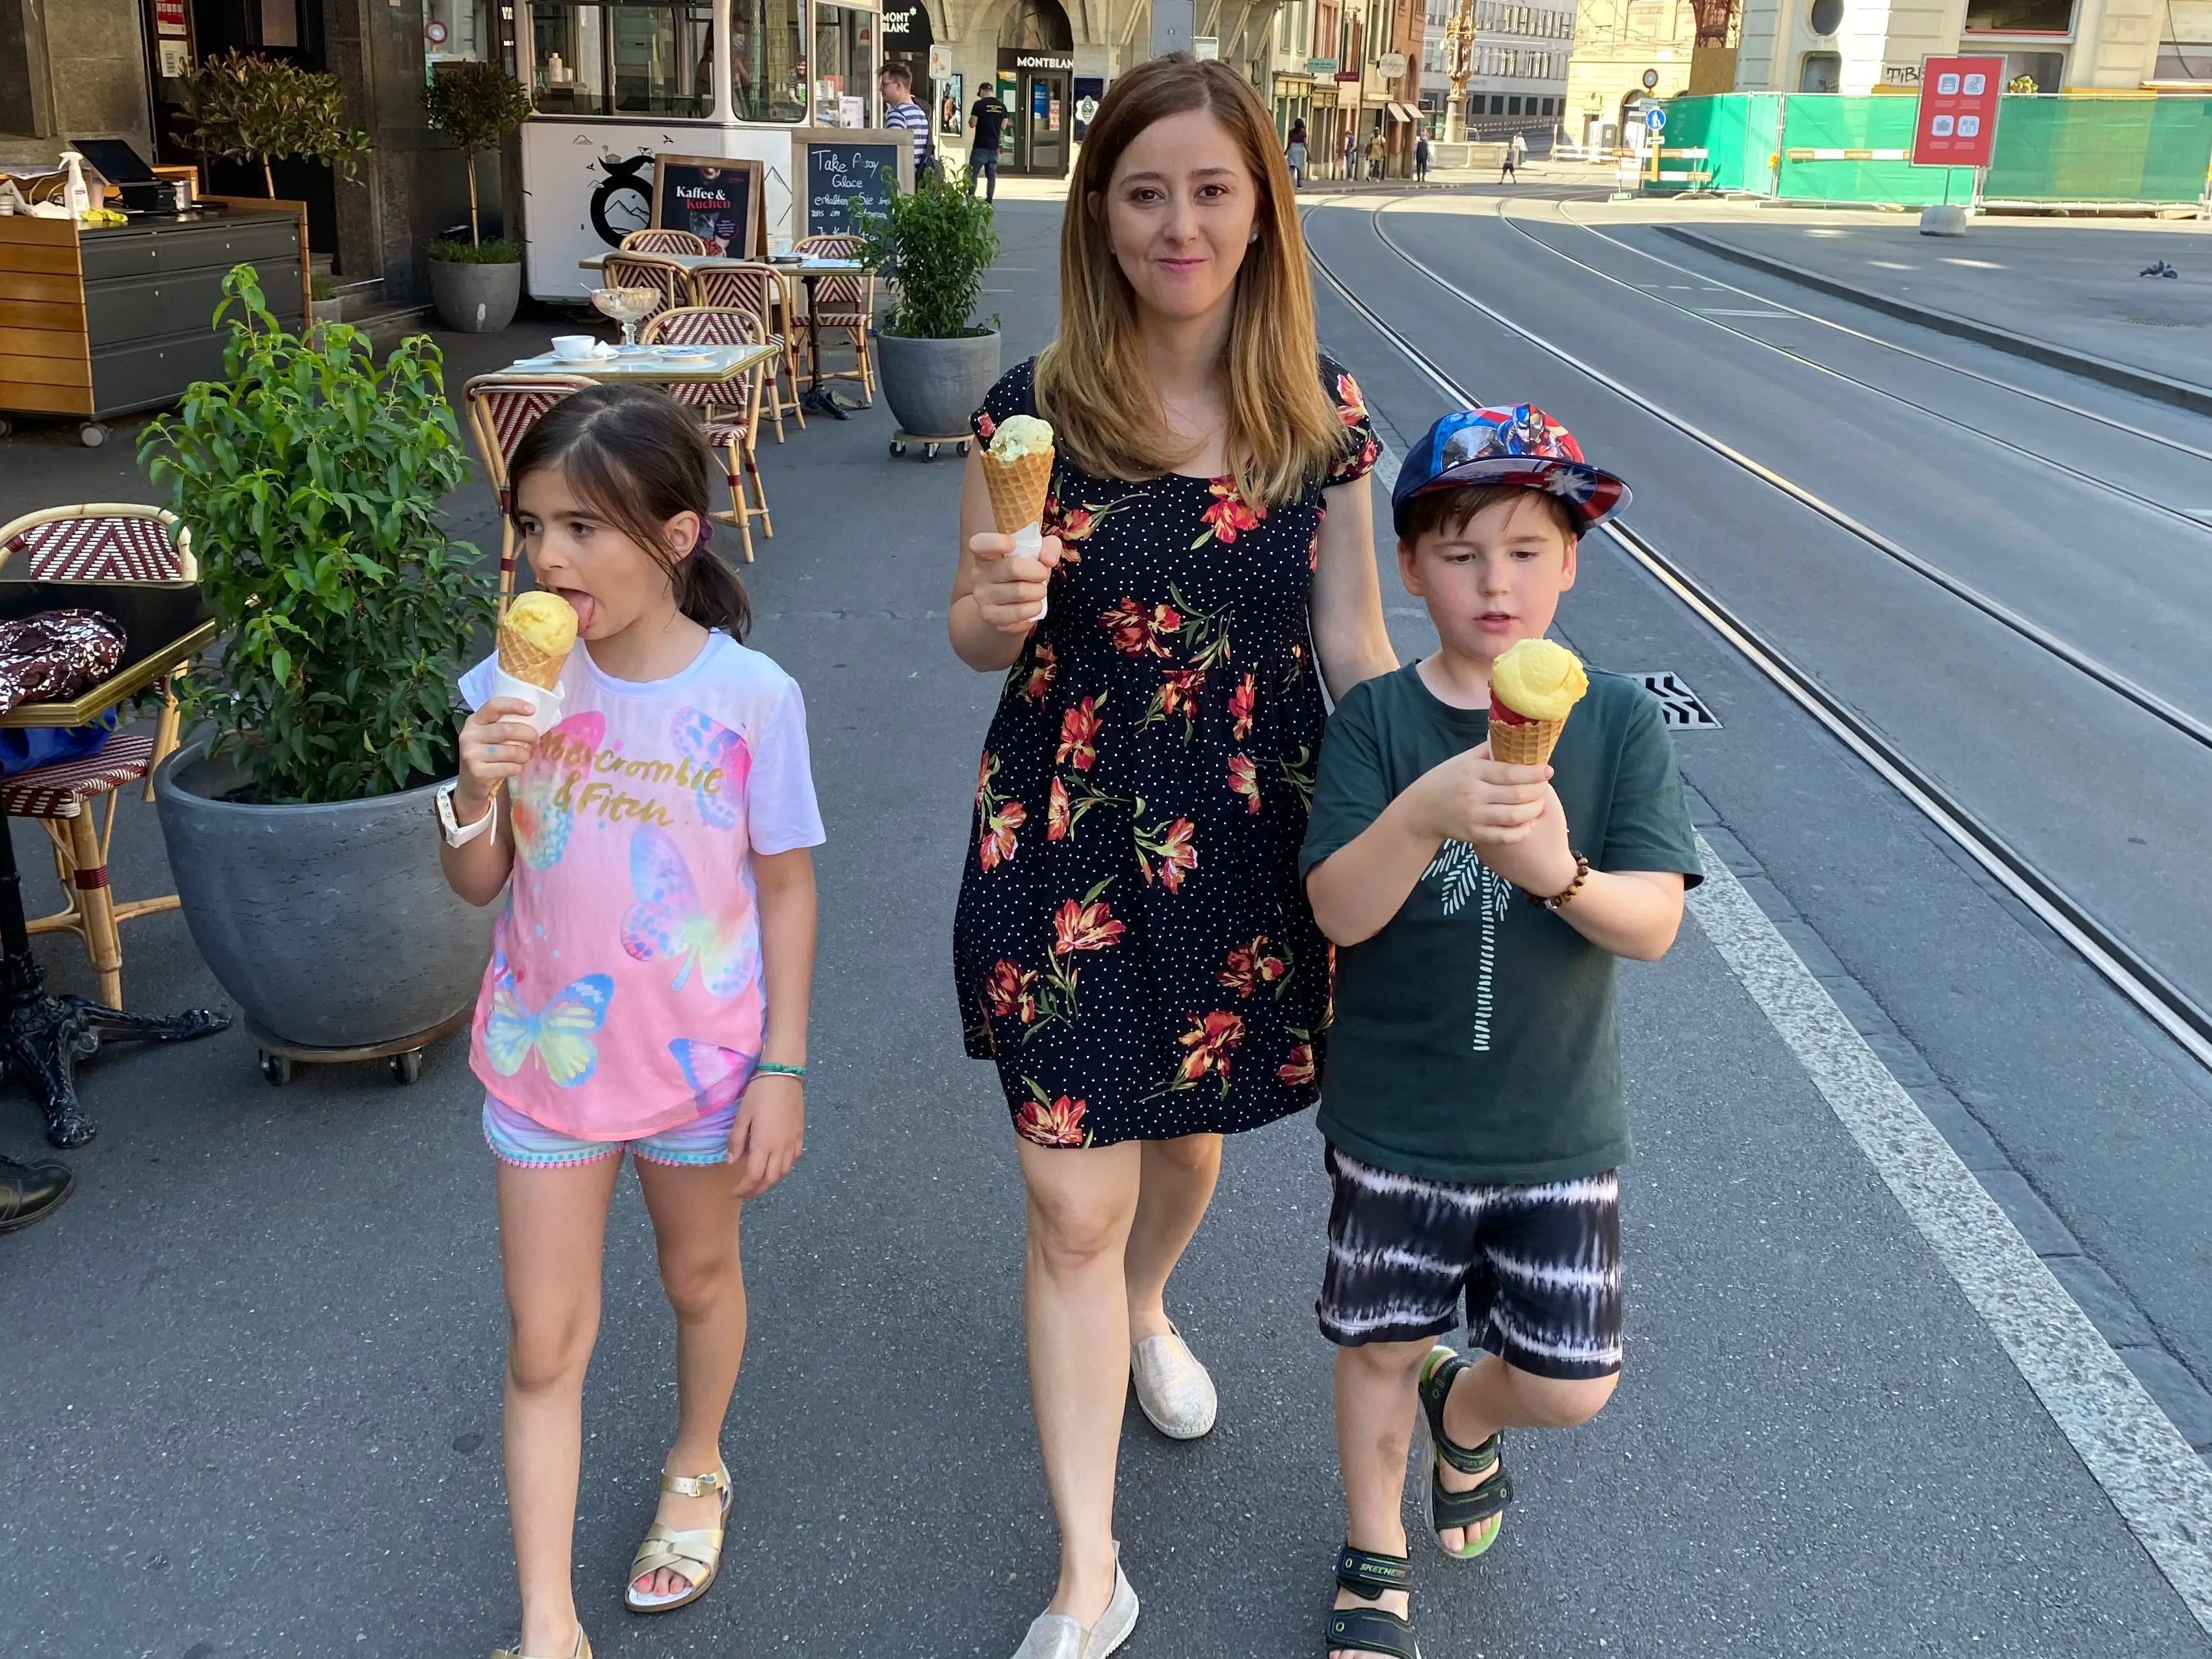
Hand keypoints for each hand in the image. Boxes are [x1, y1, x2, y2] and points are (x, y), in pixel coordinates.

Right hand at [456, 697, 540, 812]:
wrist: (471, 783)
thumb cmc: (487, 754)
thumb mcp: (489, 735)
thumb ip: (504, 724)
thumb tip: (534, 719)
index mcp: (474, 721)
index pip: (493, 705)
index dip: (514, 705)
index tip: (532, 710)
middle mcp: (469, 735)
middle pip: (507, 730)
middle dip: (528, 734)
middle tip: (535, 740)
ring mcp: (471, 754)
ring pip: (512, 751)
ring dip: (524, 755)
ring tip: (523, 757)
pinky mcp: (478, 772)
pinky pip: (510, 768)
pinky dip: (518, 768)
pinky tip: (514, 768)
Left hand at [728, 1072, 802, 1198]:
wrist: (784, 1075)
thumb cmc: (759, 1093)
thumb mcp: (742, 1116)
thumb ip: (736, 1141)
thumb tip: (732, 1161)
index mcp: (764, 1145)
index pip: (753, 1177)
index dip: (743, 1189)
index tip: (732, 1192)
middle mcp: (781, 1148)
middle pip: (770, 1180)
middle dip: (756, 1190)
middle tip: (743, 1192)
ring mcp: (793, 1143)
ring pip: (783, 1173)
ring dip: (770, 1181)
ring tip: (757, 1180)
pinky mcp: (800, 1135)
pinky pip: (793, 1160)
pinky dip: (783, 1169)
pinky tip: (775, 1164)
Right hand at [968, 530, 1061, 632]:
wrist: (1010, 608)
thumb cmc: (1023, 577)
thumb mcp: (1036, 556)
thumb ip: (1048, 547)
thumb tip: (1049, 559)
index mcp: (985, 554)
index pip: (978, 543)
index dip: (996, 542)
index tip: (1013, 544)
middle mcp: (979, 575)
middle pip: (1014, 568)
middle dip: (1038, 572)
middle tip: (1041, 576)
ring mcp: (982, 597)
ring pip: (1021, 592)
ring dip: (1039, 592)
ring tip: (1037, 592)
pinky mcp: (991, 617)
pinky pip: (1021, 612)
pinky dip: (1035, 608)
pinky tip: (1031, 606)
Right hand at [1412, 742, 1577, 891]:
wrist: (1421, 810)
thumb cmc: (1444, 780)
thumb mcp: (1461, 761)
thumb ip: (1486, 751)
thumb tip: (1513, 737)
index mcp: (1472, 772)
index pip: (1509, 772)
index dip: (1533, 772)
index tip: (1547, 770)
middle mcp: (1473, 794)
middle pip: (1516, 794)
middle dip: (1538, 790)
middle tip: (1545, 786)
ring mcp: (1474, 816)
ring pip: (1514, 815)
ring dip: (1534, 810)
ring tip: (1539, 804)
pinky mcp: (1474, 835)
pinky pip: (1505, 836)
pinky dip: (1521, 831)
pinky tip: (1529, 823)